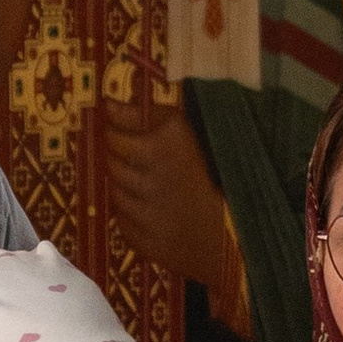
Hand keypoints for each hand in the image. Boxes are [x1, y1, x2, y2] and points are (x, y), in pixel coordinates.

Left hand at [104, 106, 236, 290]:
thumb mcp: (188, 132)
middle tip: (137, 157)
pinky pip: (122, 218)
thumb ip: (150, 115)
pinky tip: (153, 209)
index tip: (117, 126)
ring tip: (151, 185)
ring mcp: (144, 211)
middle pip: (112, 160)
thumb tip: (110, 104)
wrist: (233, 232)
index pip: (116, 132)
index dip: (115, 129)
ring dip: (126, 185)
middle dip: (120, 156)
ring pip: (116, 190)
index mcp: (166, 145)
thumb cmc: (215, 174)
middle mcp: (151, 176)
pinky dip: (132, 212)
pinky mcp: (141, 238)